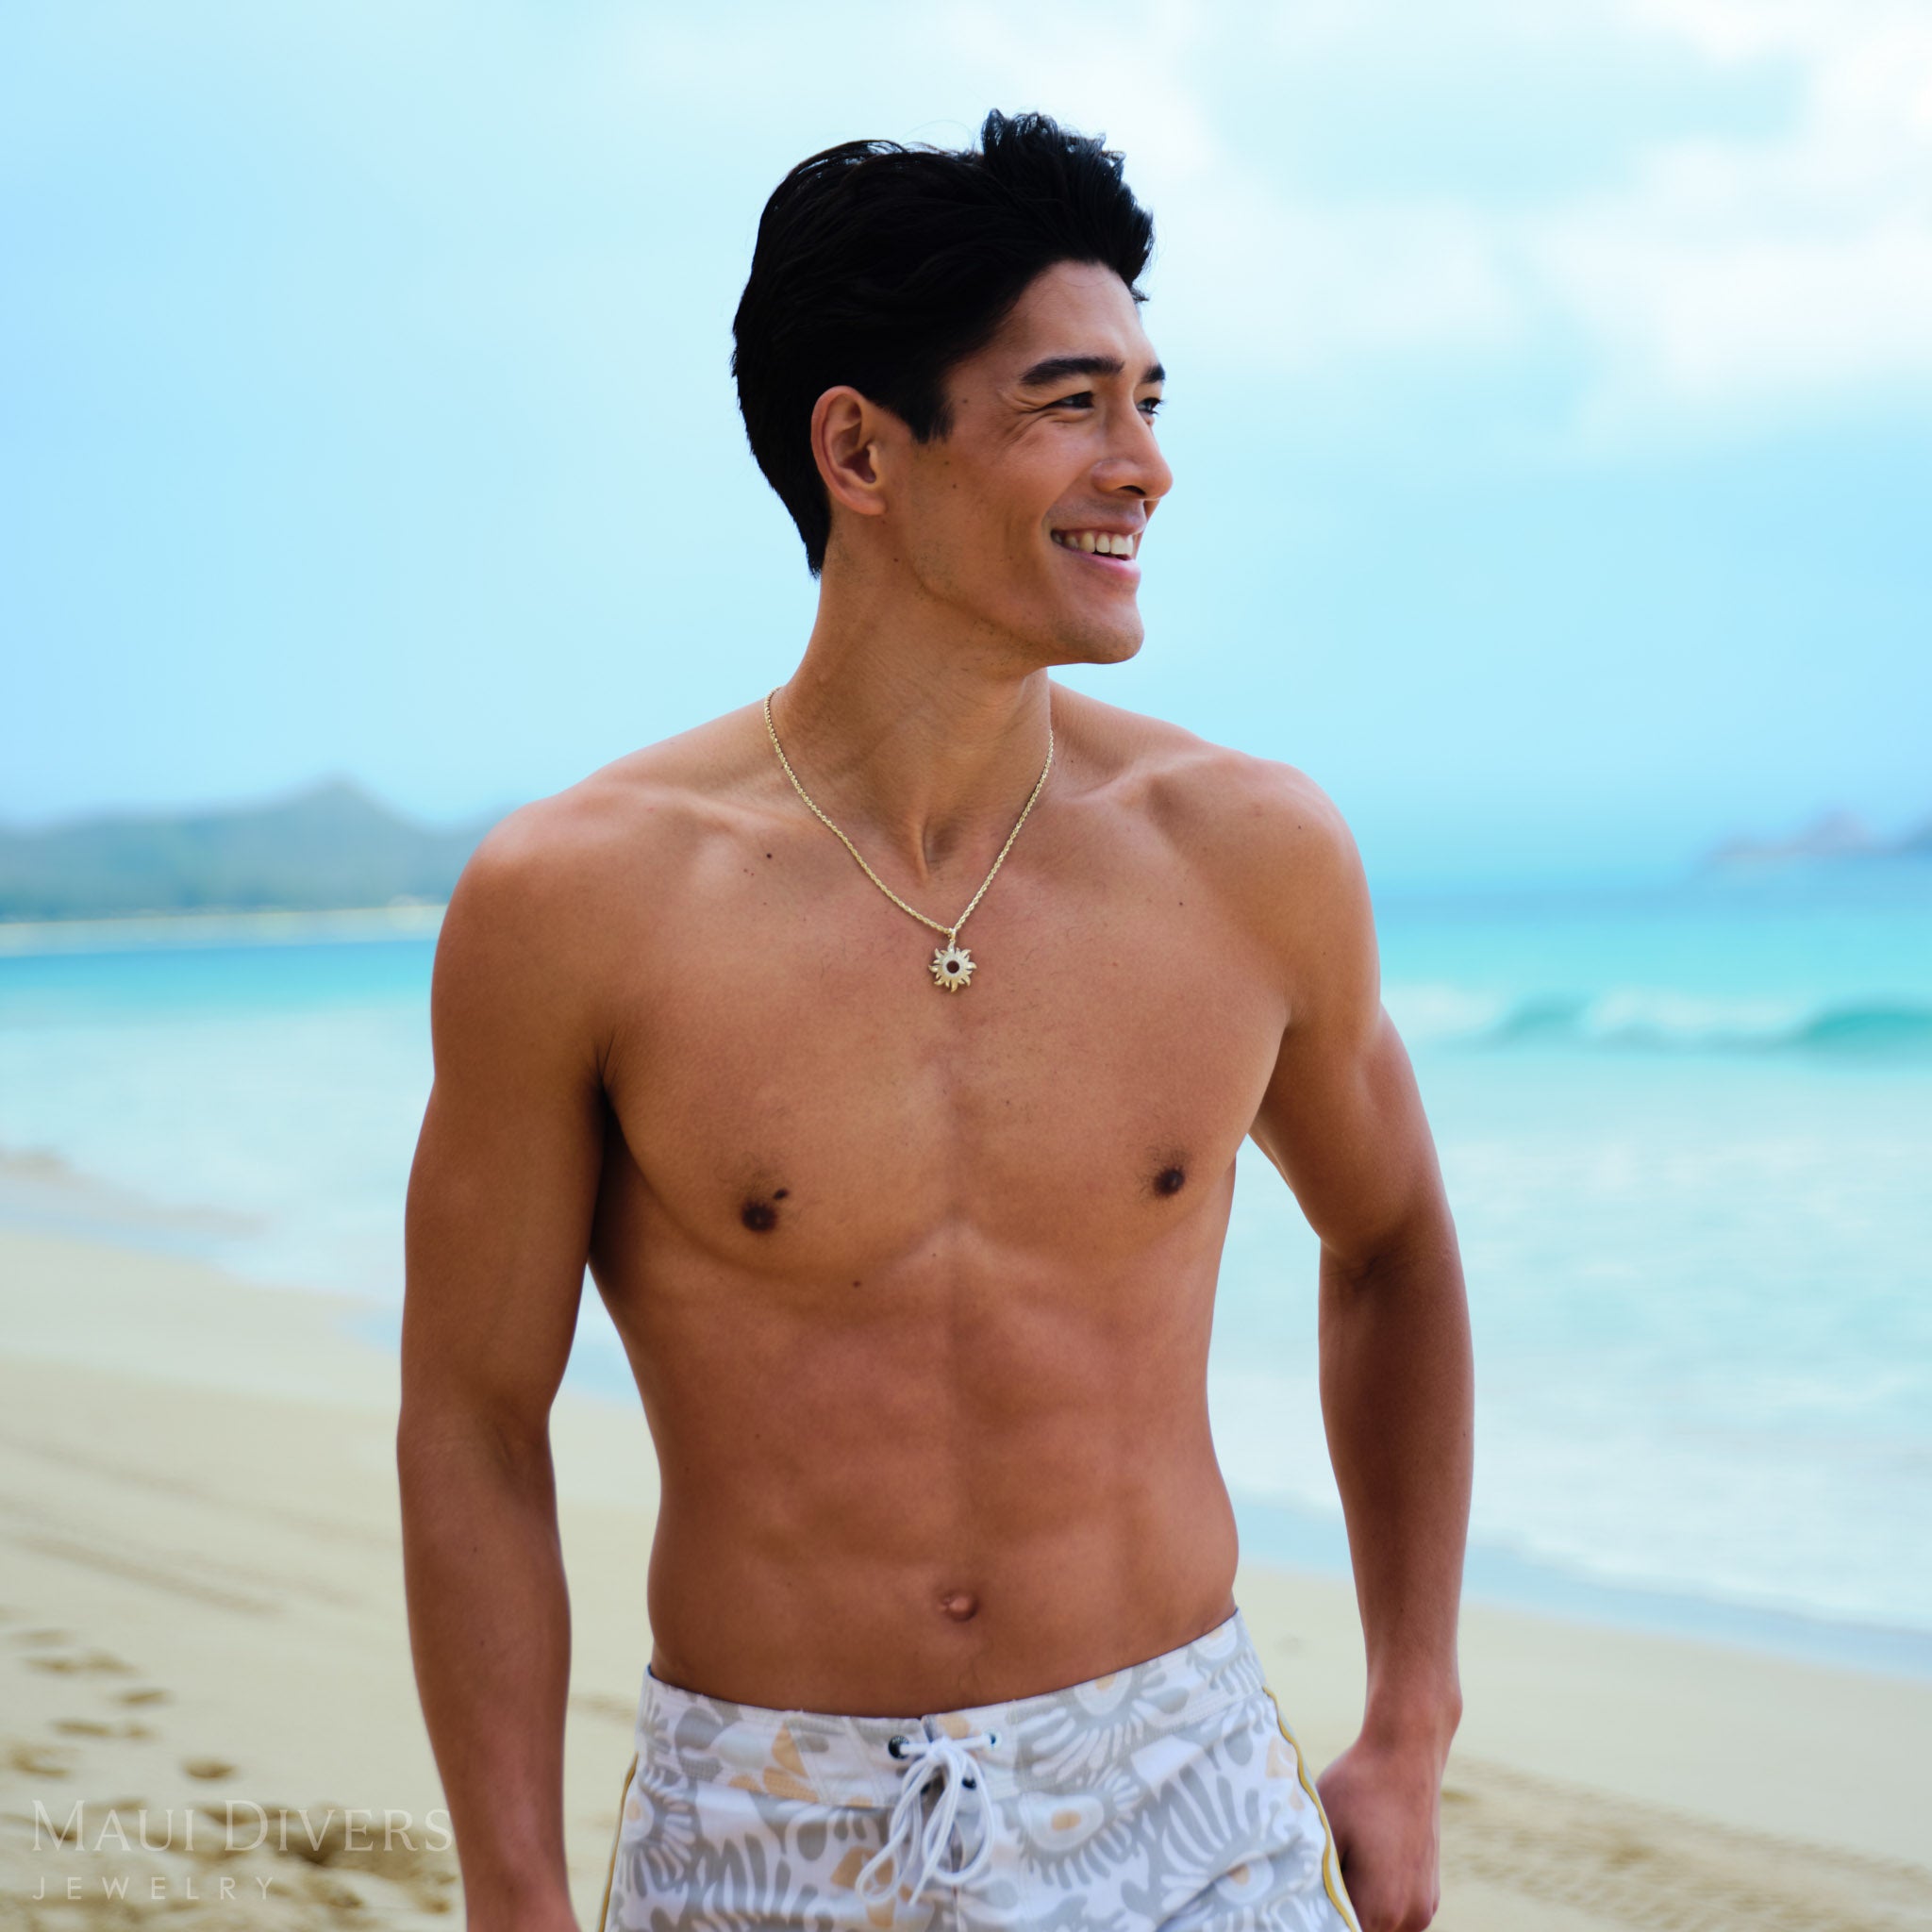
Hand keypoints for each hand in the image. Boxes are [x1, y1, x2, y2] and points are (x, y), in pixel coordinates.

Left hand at [1315, 1732, 1443, 1931]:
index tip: (1300, 1904)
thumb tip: (1295, 1903)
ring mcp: (1424, 1907)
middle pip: (1361, 1931)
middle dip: (1336, 1917)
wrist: (1406, 1754)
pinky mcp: (1429, 1893)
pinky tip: (1359, 1868)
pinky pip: (1396, 1914)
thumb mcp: (1324, 1832)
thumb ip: (1315, 1882)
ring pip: (1379, 1927)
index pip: (1339, 1931)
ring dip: (1357, 1910)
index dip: (1317, 1921)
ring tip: (1336, 1874)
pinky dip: (1375, 1902)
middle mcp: (1409, 1917)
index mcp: (1380, 1908)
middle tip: (1308, 1890)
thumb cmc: (1358, 1789)